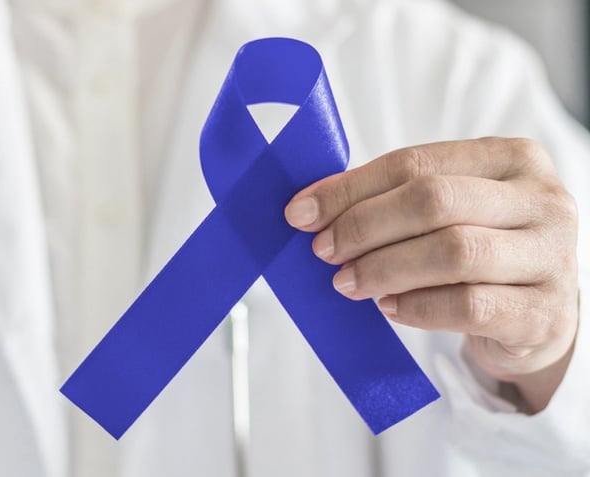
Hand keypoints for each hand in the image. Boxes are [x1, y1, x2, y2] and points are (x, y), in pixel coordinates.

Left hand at [284, 138, 578, 412]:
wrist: (540, 315)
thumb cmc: (481, 250)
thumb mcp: (449, 212)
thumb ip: (392, 198)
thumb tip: (311, 205)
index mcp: (511, 158)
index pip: (415, 163)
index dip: (350, 189)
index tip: (302, 212)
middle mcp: (541, 200)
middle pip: (434, 201)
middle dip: (364, 226)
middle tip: (324, 250)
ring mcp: (551, 256)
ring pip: (454, 252)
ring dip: (385, 268)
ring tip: (348, 282)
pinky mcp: (544, 312)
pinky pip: (470, 305)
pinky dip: (418, 307)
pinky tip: (390, 308)